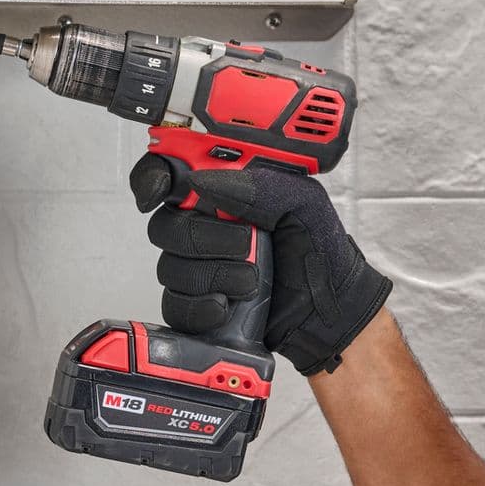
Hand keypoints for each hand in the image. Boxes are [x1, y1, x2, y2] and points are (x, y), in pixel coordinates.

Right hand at [129, 155, 392, 375]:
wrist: (330, 310)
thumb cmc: (321, 253)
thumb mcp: (303, 205)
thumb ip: (258, 186)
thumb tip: (204, 182)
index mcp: (226, 192)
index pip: (171, 175)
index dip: (154, 177)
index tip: (160, 189)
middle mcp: (205, 227)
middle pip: (165, 225)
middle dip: (204, 237)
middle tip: (247, 242)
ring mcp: (198, 267)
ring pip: (170, 268)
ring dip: (215, 275)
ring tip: (252, 279)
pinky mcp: (197, 306)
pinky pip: (175, 306)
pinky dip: (202, 307)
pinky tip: (228, 305)